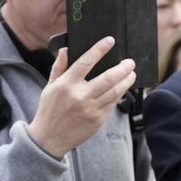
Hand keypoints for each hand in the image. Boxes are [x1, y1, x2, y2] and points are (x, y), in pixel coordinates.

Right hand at [25, 37, 135, 156]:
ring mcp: (90, 109)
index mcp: (66, 85)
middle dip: (123, 68)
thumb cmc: (48, 111)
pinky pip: (112, 104)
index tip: (110, 41)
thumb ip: (58, 68)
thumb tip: (65, 50)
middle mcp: (80, 96)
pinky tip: (123, 88)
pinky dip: (120, 94)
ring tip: (131, 74)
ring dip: (126, 81)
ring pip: (115, 91)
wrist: (48, 139)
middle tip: (130, 62)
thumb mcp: (49, 87)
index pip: (85, 62)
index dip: (99, 50)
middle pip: (108, 78)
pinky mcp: (97, 120)